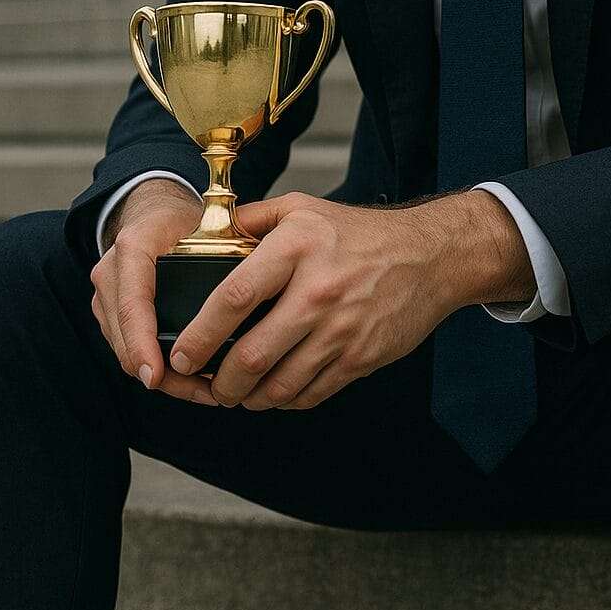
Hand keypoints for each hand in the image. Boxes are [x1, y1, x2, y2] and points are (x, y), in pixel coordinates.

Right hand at [89, 179, 221, 407]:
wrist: (151, 208)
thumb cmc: (182, 217)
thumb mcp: (204, 223)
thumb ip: (220, 250)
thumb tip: (250, 295)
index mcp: (133, 248)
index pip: (132, 305)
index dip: (143, 345)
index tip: (157, 377)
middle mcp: (110, 273)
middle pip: (127, 338)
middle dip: (163, 375)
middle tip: (207, 393)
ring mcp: (106, 295)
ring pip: (126, 351)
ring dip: (164, 379)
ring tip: (208, 392)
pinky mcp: (109, 312)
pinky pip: (129, 348)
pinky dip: (157, 368)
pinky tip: (192, 381)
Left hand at [165, 192, 460, 410]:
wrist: (429, 256)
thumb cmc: (359, 233)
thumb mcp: (304, 209)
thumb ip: (253, 219)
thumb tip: (206, 233)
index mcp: (297, 247)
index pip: (234, 297)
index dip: (200, 334)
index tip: (181, 354)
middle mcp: (318, 290)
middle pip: (251, 356)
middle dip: (219, 383)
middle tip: (206, 384)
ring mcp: (341, 329)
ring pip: (279, 386)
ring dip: (249, 398)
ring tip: (236, 393)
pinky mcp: (360, 358)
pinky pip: (310, 394)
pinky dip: (284, 401)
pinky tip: (274, 390)